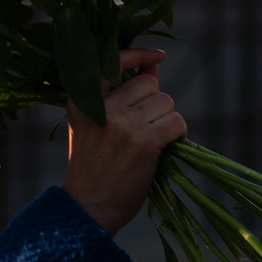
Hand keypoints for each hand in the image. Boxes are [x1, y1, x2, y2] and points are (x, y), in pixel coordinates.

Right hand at [64, 48, 185, 236]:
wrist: (88, 207)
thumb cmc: (94, 166)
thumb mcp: (96, 123)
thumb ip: (123, 92)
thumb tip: (154, 63)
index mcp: (82, 98)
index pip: (114, 60)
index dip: (139, 54)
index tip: (158, 56)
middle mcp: (101, 105)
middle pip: (149, 84)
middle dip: (155, 103)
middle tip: (145, 129)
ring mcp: (123, 122)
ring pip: (166, 102)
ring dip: (167, 120)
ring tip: (152, 142)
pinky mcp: (144, 141)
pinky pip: (176, 122)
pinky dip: (178, 134)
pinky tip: (166, 148)